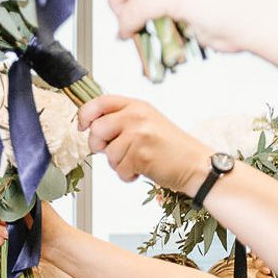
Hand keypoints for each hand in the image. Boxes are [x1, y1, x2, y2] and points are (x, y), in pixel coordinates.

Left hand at [79, 95, 207, 188]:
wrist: (194, 164)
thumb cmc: (169, 148)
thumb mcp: (146, 122)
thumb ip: (122, 121)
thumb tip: (92, 128)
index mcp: (136, 105)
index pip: (100, 102)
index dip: (85, 115)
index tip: (82, 127)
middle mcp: (136, 115)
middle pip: (97, 129)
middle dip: (99, 146)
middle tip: (114, 152)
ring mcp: (138, 134)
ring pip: (107, 153)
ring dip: (117, 164)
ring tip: (136, 161)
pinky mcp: (140, 154)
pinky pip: (118, 169)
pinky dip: (127, 175)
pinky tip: (142, 170)